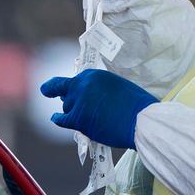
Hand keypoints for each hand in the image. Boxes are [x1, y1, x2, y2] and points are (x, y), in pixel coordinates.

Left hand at [39, 69, 157, 149]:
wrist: (140, 120)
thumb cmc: (135, 105)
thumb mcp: (116, 86)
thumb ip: (99, 89)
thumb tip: (86, 99)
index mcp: (93, 75)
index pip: (75, 80)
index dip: (68, 86)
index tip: (60, 89)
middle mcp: (82, 85)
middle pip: (68, 94)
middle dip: (70, 100)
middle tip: (71, 104)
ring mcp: (79, 102)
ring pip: (67, 108)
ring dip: (72, 112)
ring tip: (86, 118)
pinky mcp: (78, 119)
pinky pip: (62, 120)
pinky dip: (58, 119)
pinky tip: (54, 118)